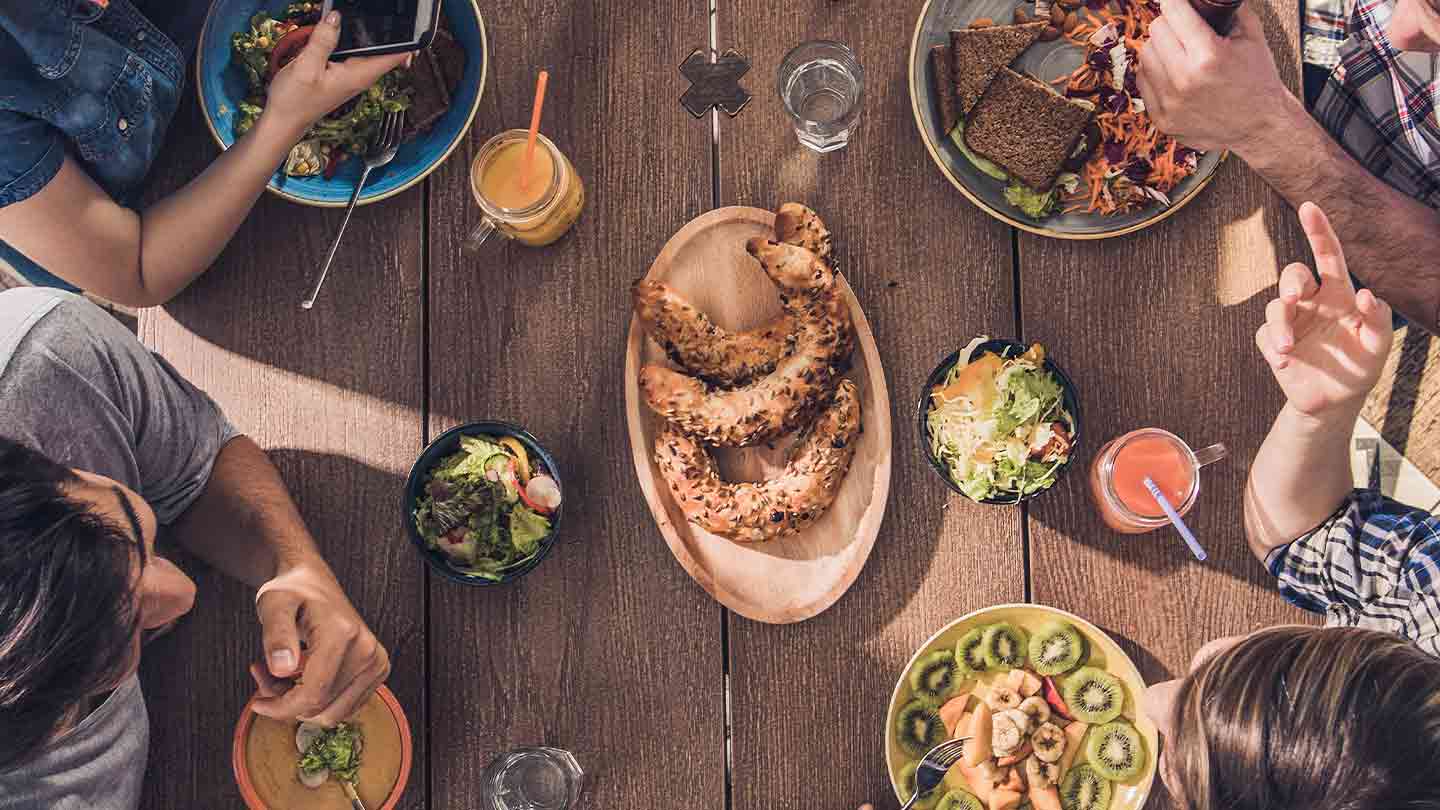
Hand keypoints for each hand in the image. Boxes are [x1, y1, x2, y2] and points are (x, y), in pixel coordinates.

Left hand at [248, 561, 390, 725]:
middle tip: (266, 677)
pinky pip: (344, 707)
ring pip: (332, 712)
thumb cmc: (293, 592)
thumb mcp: (274, 606)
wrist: (314, 583)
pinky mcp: (377, 670)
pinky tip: (302, 679)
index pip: (313, 694)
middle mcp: (367, 650)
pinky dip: (319, 701)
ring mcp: (376, 662)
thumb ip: (276, 636)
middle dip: (287, 703)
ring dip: (302, 704)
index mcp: (342, 634)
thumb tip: (282, 668)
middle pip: (321, 706)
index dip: (281, 708)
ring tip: (283, 677)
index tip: (258, 702)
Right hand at [261, 10, 411, 136]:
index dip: (408, 42)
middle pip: (385, 50)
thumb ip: (323, 41)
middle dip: (386, 31)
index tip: (413, 27)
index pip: (395, 57)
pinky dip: (350, 39)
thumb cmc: (295, 100)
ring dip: (366, 33)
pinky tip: (340, 27)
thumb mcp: (306, 66)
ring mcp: (352, 73)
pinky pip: (352, 51)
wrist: (284, 118)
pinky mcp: (341, 71)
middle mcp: (360, 75)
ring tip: (359, 15)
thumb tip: (336, 18)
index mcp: (360, 75)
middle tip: (383, 13)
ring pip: (368, 48)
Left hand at [1136, 0, 1290, 151]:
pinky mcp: (1162, 119)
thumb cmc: (1258, 80)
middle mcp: (1185, 80)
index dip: (1177, 3)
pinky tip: (1173, 73)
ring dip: (1159, 48)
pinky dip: (1155, 73)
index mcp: (1208, 56)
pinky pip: (1143, 82)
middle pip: (1155, 31)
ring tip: (1178, 51)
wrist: (1261, 128)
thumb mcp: (1251, 36)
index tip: (1179, 4)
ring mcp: (1170, 103)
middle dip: (1170, 24)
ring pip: (1145, 55)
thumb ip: (1226, 9)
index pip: (1173, 11)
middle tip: (1183, 29)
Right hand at [1255, 202, 1393, 419]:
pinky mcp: (1272, 342)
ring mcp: (1290, 321)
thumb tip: (1367, 294)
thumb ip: (1379, 319)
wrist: (1333, 400)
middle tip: (1292, 298)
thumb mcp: (1378, 345)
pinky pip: (1264, 336)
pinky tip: (1285, 363)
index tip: (1308, 207)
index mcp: (1337, 294)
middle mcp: (1311, 302)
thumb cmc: (1360, 367)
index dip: (1318, 231)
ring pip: (1274, 307)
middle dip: (1289, 282)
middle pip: (1292, 275)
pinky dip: (1273, 349)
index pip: (1328, 256)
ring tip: (1288, 349)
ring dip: (1280, 327)